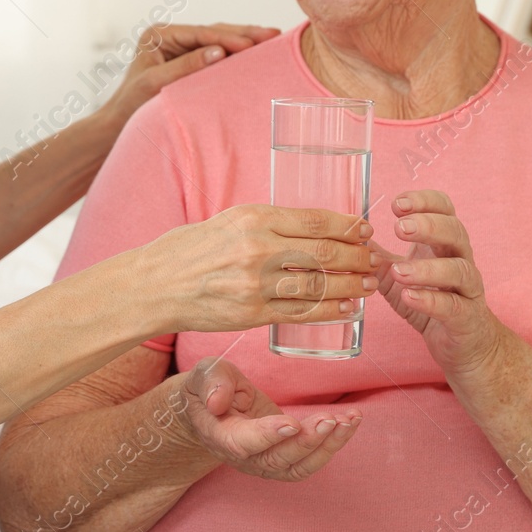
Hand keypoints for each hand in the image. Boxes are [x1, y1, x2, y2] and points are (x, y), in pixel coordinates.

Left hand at [96, 22, 279, 128]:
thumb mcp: (155, 84)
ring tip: (274, 39)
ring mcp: (182, 48)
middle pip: (214, 32)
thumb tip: (220, 52)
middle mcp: (171, 36)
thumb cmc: (131, 106)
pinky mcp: (191, 61)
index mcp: (159, 35)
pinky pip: (219, 54)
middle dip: (244, 34)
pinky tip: (259, 54)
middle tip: (274, 34)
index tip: (253, 43)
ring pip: (220, 40)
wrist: (120, 126)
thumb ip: (186, 67)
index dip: (228, 38)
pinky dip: (238, 55)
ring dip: (246, 41)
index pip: (200, 34)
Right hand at [131, 204, 376, 334]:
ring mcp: (256, 284)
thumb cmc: (190, 249)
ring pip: (318, 285)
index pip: (315, 220)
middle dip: (357, 257)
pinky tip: (346, 309)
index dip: (347, 226)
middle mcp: (257, 248)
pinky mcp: (252, 314)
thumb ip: (266, 224)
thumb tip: (310, 228)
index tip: (366, 229)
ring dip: (350, 286)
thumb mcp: (229, 220)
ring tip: (368, 285)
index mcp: (253, 217)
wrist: (156, 285)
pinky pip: (301, 313)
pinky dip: (329, 311)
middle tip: (375, 259)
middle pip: (323, 253)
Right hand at [174, 358, 360, 480]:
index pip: (244, 443)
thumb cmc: (208, 388)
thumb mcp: (204, 374)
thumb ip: (211, 383)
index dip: (268, 435)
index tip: (291, 423)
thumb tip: (217, 400)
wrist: (211, 408)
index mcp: (221, 436)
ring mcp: (266, 462)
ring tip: (349, 421)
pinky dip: (333, 444)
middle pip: (279, 460)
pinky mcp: (285, 458)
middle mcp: (245, 457)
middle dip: (307, 441)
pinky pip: (311, 460)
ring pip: (300, 466)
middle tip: (329, 419)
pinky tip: (349, 422)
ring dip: (328, 446)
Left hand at [372, 189, 508, 380]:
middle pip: (456, 231)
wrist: (465, 344)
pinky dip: (431, 301)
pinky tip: (408, 296)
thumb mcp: (399, 276)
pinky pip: (454, 306)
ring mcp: (468, 290)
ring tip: (399, 271)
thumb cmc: (433, 302)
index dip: (425, 201)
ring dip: (427, 268)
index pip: (445, 209)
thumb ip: (378, 257)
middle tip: (399, 228)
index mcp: (444, 243)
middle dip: (429, 225)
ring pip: (459, 269)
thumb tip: (349, 239)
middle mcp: (461, 260)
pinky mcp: (467, 318)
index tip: (397, 204)